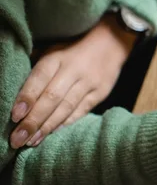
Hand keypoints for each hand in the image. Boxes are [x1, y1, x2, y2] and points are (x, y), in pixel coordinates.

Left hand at [10, 15, 137, 147]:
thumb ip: (37, 68)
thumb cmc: (73, 49)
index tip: (15, 116)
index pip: (40, 78)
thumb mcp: (53, 50)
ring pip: (66, 108)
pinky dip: (65, 123)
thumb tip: (16, 89)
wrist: (111, 43)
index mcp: (57, 57)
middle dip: (33, 120)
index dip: (27, 97)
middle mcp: (73, 70)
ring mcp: (89, 82)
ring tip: (32, 141)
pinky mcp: (100, 93)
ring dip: (47, 126)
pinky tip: (52, 133)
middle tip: (17, 138)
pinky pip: (81, 111)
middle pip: (52, 98)